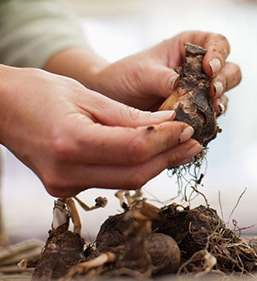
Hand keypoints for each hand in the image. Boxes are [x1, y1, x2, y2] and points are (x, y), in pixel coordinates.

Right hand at [0, 66, 201, 197]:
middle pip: (135, 174)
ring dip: (157, 164)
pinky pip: (110, 180)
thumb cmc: (38, 92)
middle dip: (169, 157)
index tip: (188, 127)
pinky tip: (153, 152)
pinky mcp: (64, 188)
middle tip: (195, 142)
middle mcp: (65, 172)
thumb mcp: (87, 95)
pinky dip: (135, 166)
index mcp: (70, 143)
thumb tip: (170, 120)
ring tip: (182, 146)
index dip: (166, 139)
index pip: (134, 149)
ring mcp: (62, 185)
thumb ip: (129, 115)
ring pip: (126, 181)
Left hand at [92, 31, 241, 110]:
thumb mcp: (142, 72)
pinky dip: (210, 120)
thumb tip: (181, 85)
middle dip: (225, 80)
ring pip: (224, 94)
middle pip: (230, 70)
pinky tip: (202, 124)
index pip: (218, 43)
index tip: (209, 68)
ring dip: (220, 101)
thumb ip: (162, 77)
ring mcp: (202, 91)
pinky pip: (212, 116)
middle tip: (213, 91)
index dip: (219, 54)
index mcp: (191, 46)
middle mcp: (202, 68)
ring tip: (212, 109)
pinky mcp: (198, 112)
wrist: (113, 99)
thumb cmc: (126, 75)